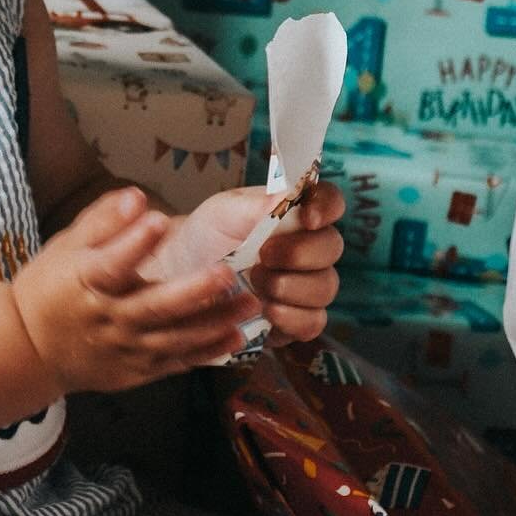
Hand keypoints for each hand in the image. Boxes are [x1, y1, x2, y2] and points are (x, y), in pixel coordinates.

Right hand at [10, 185, 256, 394]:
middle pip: (152, 306)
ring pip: (174, 337)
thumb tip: (136, 197)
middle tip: (227, 272)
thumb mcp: (66, 246)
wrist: (32, 348)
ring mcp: (125, 349)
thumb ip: (103, 221)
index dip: (134, 243)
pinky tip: (236, 336)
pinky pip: (176, 361)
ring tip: (249, 302)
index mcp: (84, 282)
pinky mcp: (138, 370)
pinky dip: (207, 351)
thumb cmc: (52, 286)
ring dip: (214, 322)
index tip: (160, 219)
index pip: (110, 263)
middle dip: (192, 291)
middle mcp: (107, 319)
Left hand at [146, 181, 344, 345]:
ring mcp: (306, 285)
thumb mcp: (224, 211)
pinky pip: (314, 322)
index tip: (308, 218)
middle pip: (332, 247)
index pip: (330, 202)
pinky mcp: (296, 319)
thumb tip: (292, 193)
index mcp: (295, 212)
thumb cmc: (208, 234)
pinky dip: (292, 317)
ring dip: (290, 286)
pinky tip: (267, 311)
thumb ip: (258, 204)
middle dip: (299, 253)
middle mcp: (308, 247)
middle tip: (263, 255)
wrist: (182, 274)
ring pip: (325, 287)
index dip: (326, 207)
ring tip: (254, 281)